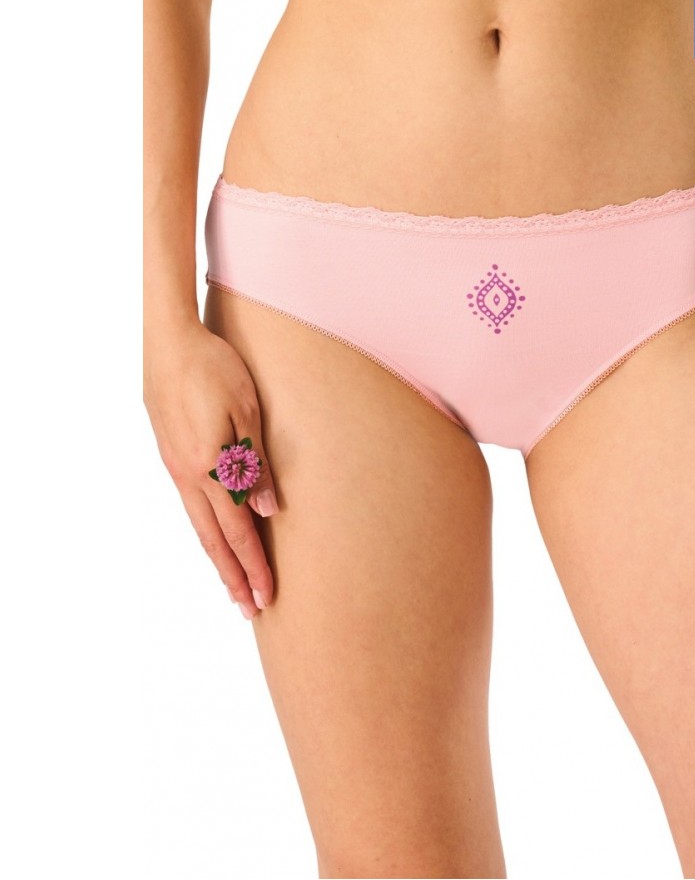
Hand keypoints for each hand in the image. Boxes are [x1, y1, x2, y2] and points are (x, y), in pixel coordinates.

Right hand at [144, 318, 278, 618]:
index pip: (237, 530)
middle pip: (214, 540)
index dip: (254, 566)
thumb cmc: (217, 368)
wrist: (170, 340)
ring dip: (218, 560)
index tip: (268, 596)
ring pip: (199, 526)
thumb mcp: (247, 411)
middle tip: (251, 610)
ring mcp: (176, 466)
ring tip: (233, 588)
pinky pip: (191, 505)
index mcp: (210, 466)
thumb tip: (268, 513)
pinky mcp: (172, 455)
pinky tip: (214, 539)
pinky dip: (205, 531)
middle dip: (235, 577)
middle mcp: (188, 475)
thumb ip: (256, 464)